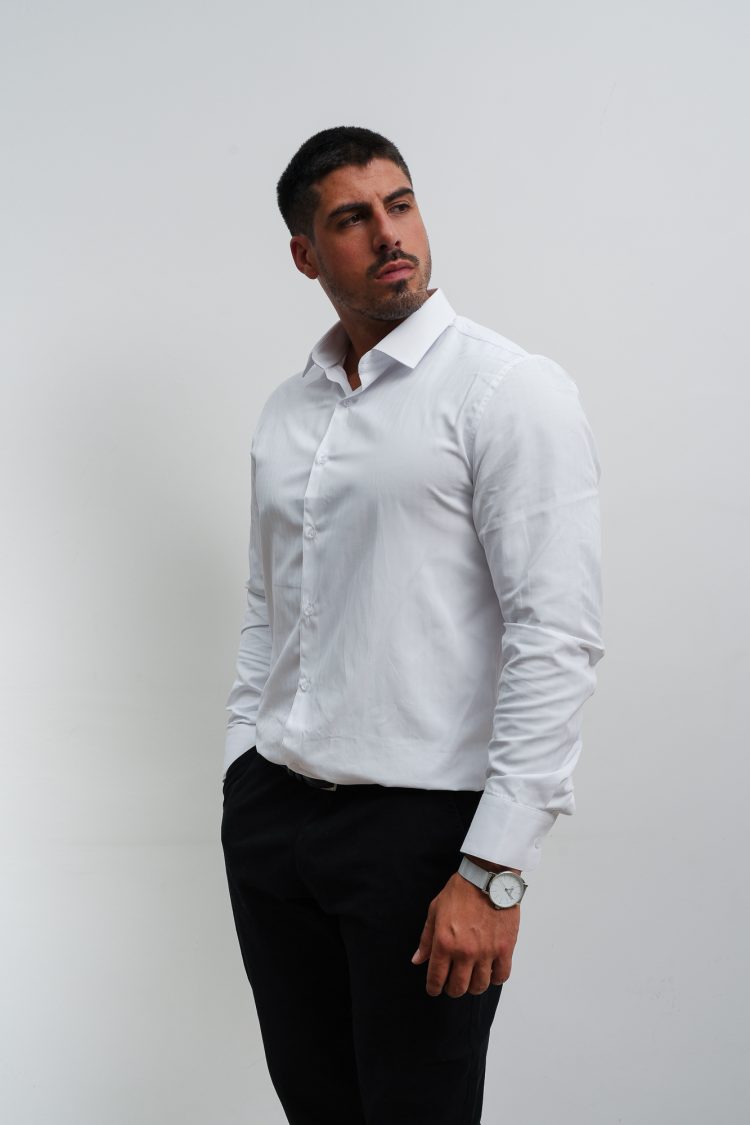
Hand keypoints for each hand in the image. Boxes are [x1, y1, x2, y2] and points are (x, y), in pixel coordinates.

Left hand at [411, 872, 520, 996]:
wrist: (487, 877)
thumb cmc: (460, 891)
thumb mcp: (435, 910)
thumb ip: (426, 938)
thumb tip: (417, 960)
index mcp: (444, 942)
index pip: (437, 978)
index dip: (433, 988)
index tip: (434, 989)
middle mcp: (465, 951)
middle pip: (459, 987)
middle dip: (453, 990)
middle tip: (453, 985)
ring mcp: (486, 952)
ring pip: (480, 985)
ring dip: (474, 987)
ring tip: (472, 980)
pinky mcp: (505, 948)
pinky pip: (502, 975)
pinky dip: (496, 978)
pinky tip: (491, 972)